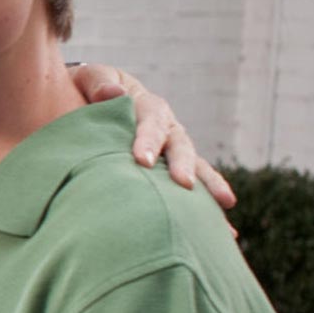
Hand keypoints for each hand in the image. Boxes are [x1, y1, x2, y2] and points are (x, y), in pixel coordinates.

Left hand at [69, 64, 235, 208]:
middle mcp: (167, 128)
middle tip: (183, 184)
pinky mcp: (173, 171)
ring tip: (224, 205)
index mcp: (147, 106)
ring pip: (196, 167)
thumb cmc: (88, 90)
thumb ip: (98, 83)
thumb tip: (112, 93)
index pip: (150, 122)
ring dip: (210, 185)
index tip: (140, 160)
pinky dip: (208, 210)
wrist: (92, 99)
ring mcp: (174, 151)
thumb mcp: (89, 78)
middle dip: (182, 164)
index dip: (147, 139)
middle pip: (180, 146)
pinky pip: (195, 190)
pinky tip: (225, 234)